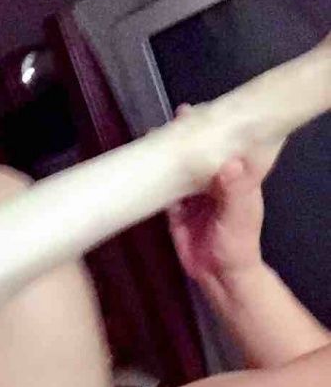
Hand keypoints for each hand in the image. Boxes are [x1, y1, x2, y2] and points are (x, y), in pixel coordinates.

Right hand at [168, 104, 282, 283]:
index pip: (231, 146)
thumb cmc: (237, 245)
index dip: (222, 127)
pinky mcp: (177, 211)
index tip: (210, 110)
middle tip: (179, 116)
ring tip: (157, 135)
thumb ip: (234, 190)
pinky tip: (146, 164)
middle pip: (203, 153)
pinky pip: (165, 191)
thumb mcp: (239, 216)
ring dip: (171, 154)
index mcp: (238, 178)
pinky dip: (157, 179)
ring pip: (182, 169)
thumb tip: (229, 162)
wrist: (217, 276)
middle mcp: (216, 182)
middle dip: (192, 136)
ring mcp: (195, 196)